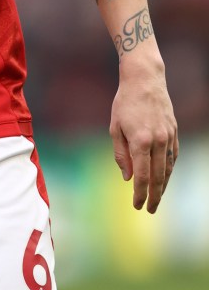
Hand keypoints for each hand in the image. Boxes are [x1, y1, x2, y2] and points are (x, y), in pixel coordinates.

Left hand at [109, 57, 177, 212]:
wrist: (144, 79)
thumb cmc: (125, 102)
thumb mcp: (115, 127)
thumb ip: (120, 154)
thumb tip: (127, 178)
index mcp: (140, 141)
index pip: (141, 176)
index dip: (139, 194)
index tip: (137, 206)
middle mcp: (158, 141)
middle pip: (158, 177)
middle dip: (154, 196)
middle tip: (150, 210)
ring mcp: (169, 136)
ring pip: (168, 168)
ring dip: (163, 185)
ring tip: (157, 198)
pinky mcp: (174, 131)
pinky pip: (173, 156)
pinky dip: (169, 169)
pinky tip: (164, 177)